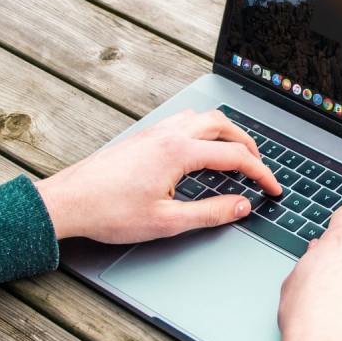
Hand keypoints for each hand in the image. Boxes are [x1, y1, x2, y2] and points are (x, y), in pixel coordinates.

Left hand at [35, 109, 281, 242]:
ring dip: (225, 132)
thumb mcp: (167, 222)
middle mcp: (169, 135)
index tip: (272, 188)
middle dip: (247, 145)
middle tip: (259, 167)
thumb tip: (241, 206)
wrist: (69, 202)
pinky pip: (183, 121)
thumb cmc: (109, 212)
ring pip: (202, 118)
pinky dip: (203, 130)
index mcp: (179, 153)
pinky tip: (199, 149)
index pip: (235, 157)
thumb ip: (210, 213)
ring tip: (234, 154)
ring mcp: (154, 132)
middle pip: (223, 126)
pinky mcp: (143, 136)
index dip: (260, 173)